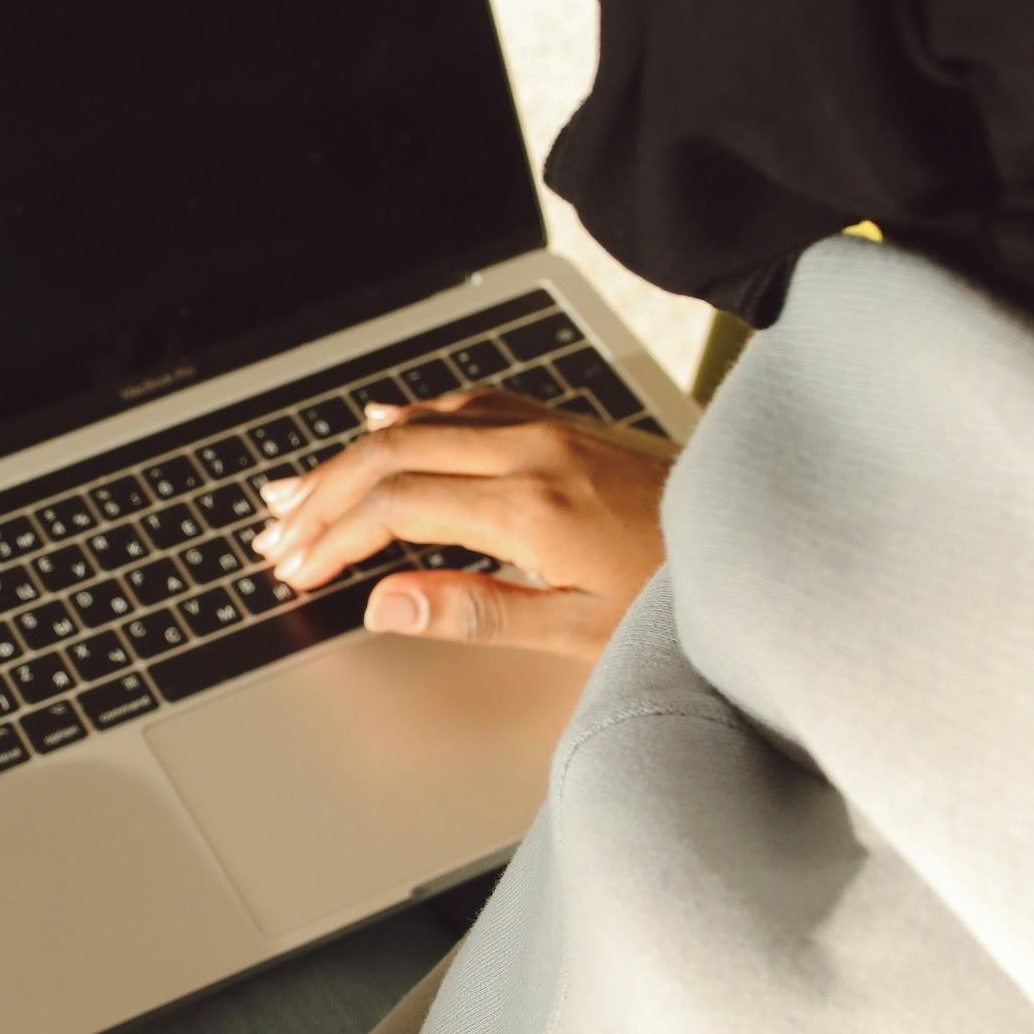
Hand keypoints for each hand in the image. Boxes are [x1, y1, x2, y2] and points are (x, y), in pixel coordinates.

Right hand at [250, 388, 670, 660]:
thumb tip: (384, 605)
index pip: (395, 507)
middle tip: (274, 533)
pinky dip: (408, 417)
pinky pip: (465, 404)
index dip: (332, 537)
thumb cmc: (680, 595)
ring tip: (297, 490)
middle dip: (320, 495)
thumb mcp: (580, 629)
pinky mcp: (562, 423)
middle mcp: (529, 451)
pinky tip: (378, 422)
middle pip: (389, 453)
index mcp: (528, 505)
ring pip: (418, 423)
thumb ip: (476, 612)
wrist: (760, 535)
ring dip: (349, 456)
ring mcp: (545, 428)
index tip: (295, 569)